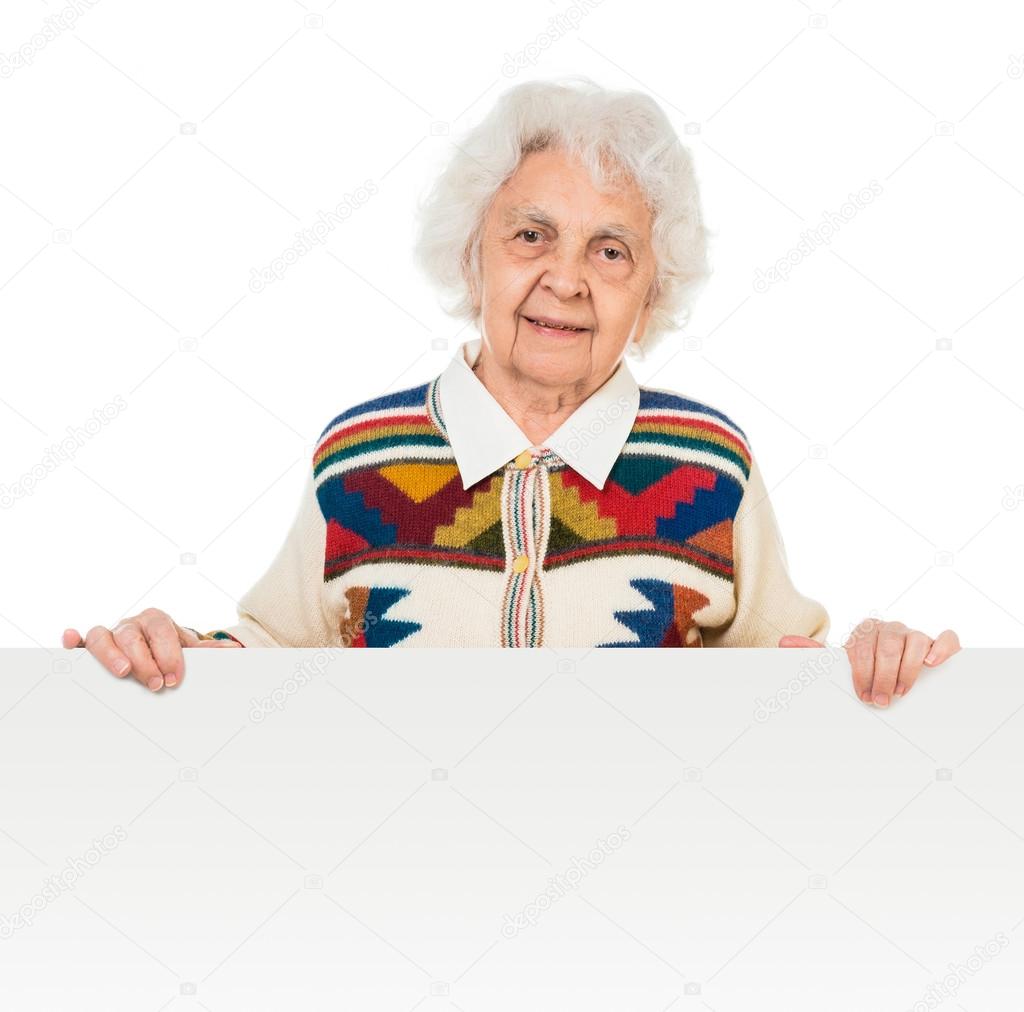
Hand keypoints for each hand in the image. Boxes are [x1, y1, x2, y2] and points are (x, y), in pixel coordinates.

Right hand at [62, 607, 240, 692]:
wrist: (153, 646)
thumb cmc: (170, 649)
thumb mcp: (188, 649)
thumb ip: (207, 651)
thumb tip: (233, 650)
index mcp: (157, 621)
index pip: (162, 631)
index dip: (169, 654)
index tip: (174, 678)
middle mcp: (131, 624)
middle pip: (132, 635)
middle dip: (144, 660)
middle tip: (154, 684)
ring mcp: (110, 634)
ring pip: (103, 635)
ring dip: (110, 654)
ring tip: (121, 672)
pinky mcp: (91, 647)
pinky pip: (80, 641)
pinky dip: (73, 640)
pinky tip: (71, 642)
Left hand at [778, 618, 960, 706]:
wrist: (893, 668)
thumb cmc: (864, 669)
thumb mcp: (840, 664)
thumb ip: (814, 655)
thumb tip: (783, 642)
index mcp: (864, 630)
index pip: (861, 645)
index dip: (861, 672)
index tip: (863, 695)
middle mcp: (889, 628)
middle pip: (886, 646)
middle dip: (882, 677)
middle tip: (882, 701)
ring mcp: (914, 633)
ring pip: (914, 642)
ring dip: (907, 669)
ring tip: (901, 691)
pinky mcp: (938, 642)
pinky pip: (944, 638)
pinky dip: (941, 648)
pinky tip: (933, 663)